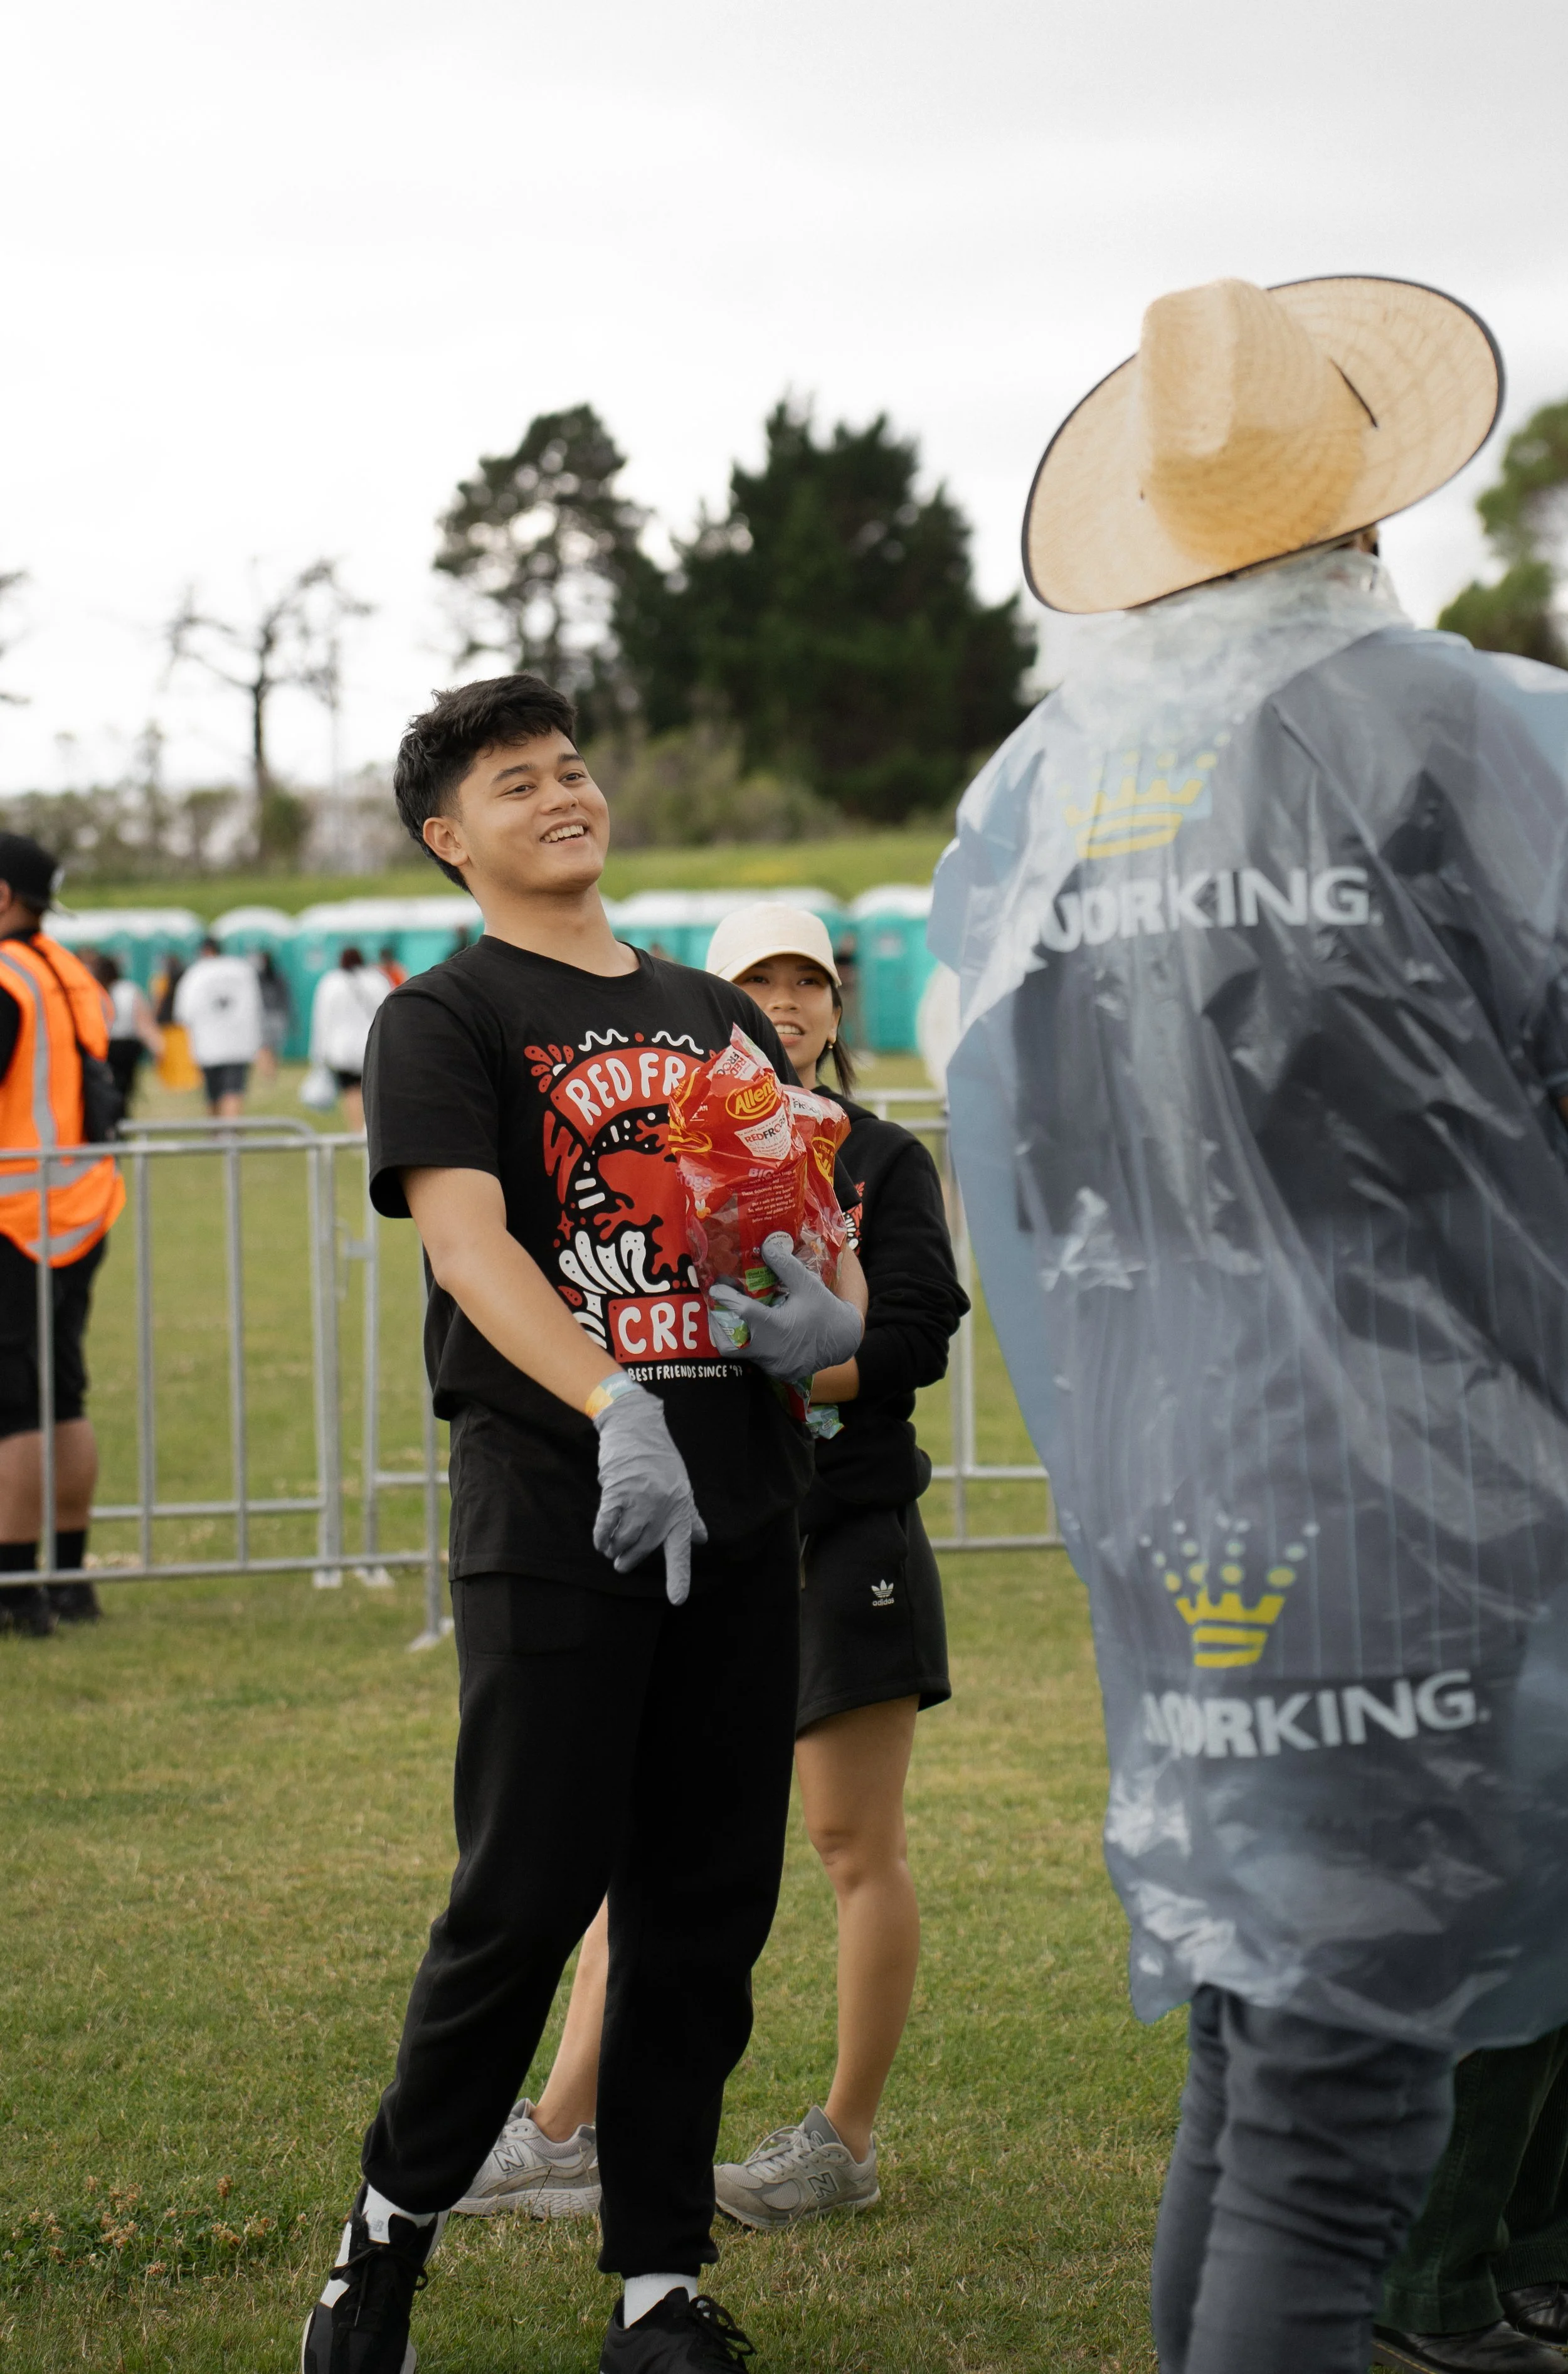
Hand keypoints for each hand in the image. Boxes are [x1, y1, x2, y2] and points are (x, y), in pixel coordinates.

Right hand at [591, 1385, 707, 1606]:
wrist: (636, 1428)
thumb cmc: (660, 1460)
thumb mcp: (682, 1487)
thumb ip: (690, 1517)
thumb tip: (702, 1540)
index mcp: (680, 1510)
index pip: (681, 1549)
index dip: (679, 1577)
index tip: (678, 1600)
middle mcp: (663, 1507)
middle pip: (644, 1548)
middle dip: (631, 1559)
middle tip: (622, 1564)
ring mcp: (640, 1499)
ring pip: (624, 1539)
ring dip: (615, 1549)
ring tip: (610, 1549)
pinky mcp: (617, 1490)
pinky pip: (607, 1524)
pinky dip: (601, 1536)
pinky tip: (600, 1540)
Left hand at [707, 1231, 863, 1379]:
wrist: (844, 1340)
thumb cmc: (825, 1310)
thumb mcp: (808, 1284)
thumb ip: (785, 1265)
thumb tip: (766, 1246)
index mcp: (777, 1327)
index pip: (742, 1313)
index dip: (726, 1299)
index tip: (716, 1288)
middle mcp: (771, 1351)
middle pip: (728, 1344)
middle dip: (718, 1326)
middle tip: (718, 1308)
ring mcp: (773, 1365)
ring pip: (740, 1354)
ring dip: (733, 1336)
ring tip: (732, 1317)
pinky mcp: (777, 1372)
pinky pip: (755, 1360)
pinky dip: (750, 1345)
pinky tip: (753, 1331)